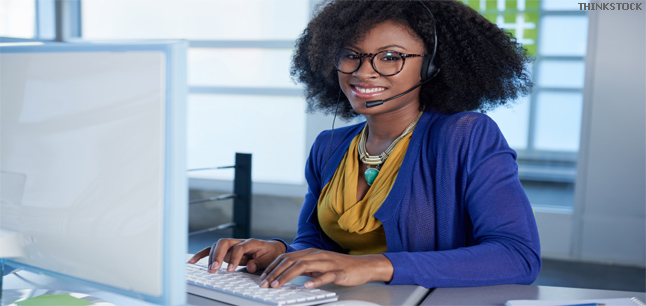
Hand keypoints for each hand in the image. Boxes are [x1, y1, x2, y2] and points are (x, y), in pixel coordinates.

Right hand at [187, 238, 285, 272]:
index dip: (234, 258)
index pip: (240, 247)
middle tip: (215, 268)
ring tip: (210, 270)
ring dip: (211, 257)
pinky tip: (192, 261)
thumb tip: (249, 266)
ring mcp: (232, 244)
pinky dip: (202, 255)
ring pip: (218, 246)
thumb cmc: (270, 254)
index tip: (230, 269)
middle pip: (225, 243)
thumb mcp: (269, 260)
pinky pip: (212, 250)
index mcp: (252, 242)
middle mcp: (240, 241)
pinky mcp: (226, 249)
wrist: (271, 249)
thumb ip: (259, 263)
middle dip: (218, 255)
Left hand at [258, 248, 393, 288]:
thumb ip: (304, 267)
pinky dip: (315, 280)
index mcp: (310, 253)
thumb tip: (287, 273)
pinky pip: (326, 276)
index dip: (272, 267)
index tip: (263, 277)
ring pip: (304, 267)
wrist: (362, 266)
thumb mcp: (318, 265)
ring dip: (288, 276)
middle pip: (291, 261)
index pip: (286, 258)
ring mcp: (327, 263)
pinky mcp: (338, 272)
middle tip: (265, 284)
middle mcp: (317, 255)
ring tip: (278, 286)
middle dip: (275, 273)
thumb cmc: (340, 267)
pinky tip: (307, 286)